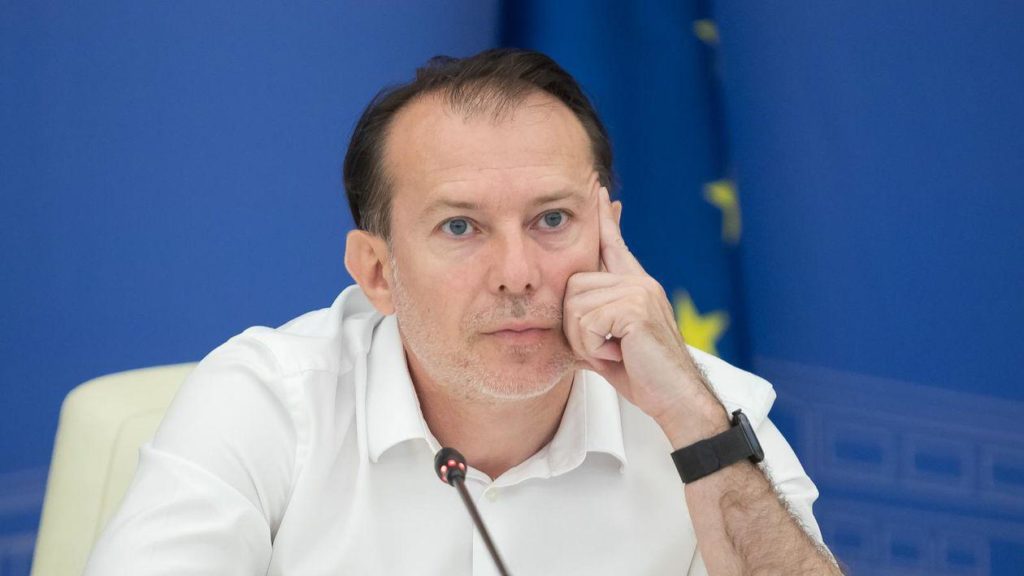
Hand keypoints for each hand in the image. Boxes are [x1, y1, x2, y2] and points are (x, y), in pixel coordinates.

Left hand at [563, 188, 728, 446]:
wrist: (677, 399)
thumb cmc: (644, 376)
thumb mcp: (610, 345)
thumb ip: (592, 323)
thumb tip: (570, 311)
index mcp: (635, 286)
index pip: (614, 243)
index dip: (604, 219)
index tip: (599, 191)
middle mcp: (639, 281)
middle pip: (572, 286)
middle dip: (575, 327)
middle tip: (605, 350)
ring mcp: (639, 291)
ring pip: (575, 306)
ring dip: (584, 341)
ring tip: (614, 353)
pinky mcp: (635, 306)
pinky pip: (586, 321)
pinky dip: (593, 348)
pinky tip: (618, 355)